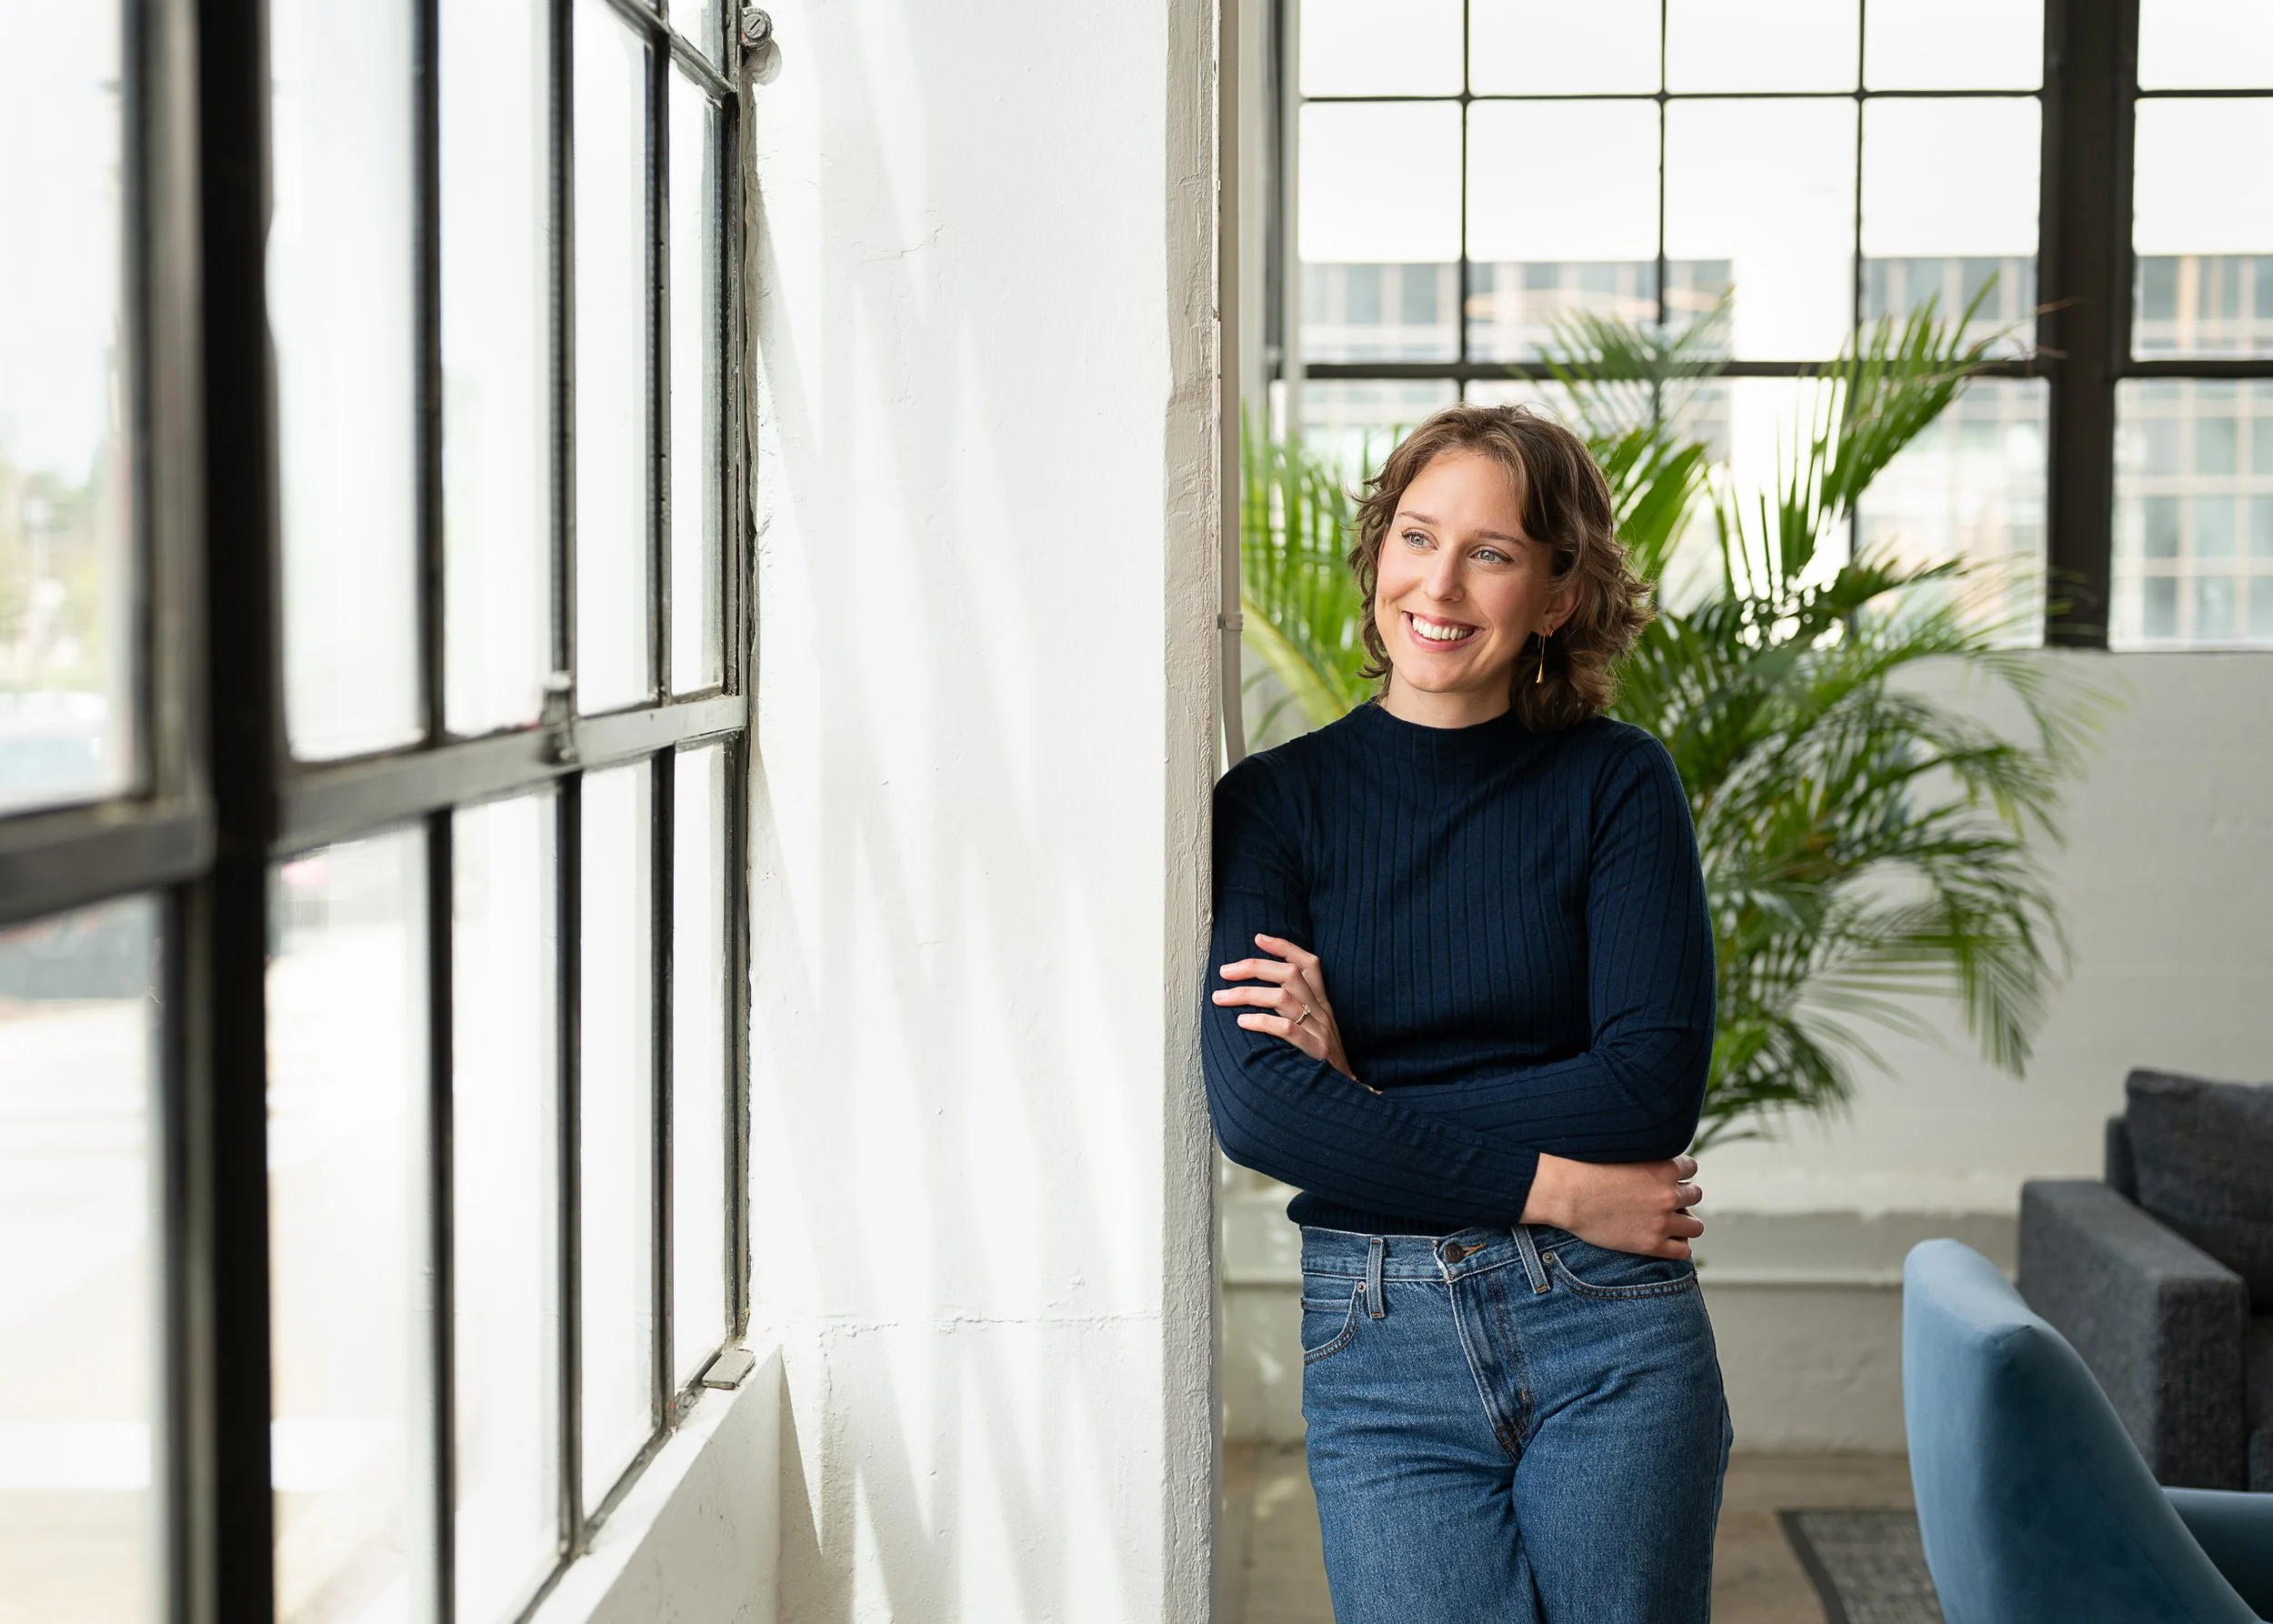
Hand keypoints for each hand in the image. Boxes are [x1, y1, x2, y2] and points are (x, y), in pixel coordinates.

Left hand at [1212, 933, 1356, 1079]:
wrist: (1348, 1098)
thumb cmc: (1323, 1066)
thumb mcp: (1316, 1031)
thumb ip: (1295, 1013)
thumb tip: (1259, 998)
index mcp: (1323, 1005)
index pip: (1310, 964)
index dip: (1285, 947)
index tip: (1258, 937)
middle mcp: (1323, 1013)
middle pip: (1290, 974)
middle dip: (1254, 966)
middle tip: (1224, 971)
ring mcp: (1320, 1032)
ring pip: (1283, 997)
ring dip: (1247, 994)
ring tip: (1221, 998)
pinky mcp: (1315, 1053)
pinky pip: (1287, 1029)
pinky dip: (1261, 1022)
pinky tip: (1241, 1023)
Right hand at [1521, 1152, 1703, 1258]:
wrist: (1564, 1194)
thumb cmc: (1583, 1166)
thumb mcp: (1619, 1147)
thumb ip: (1640, 1148)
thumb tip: (1644, 1141)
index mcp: (1664, 1167)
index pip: (1690, 1167)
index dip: (1677, 1172)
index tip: (1665, 1177)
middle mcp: (1668, 1194)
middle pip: (1694, 1194)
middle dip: (1681, 1195)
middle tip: (1662, 1198)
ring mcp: (1661, 1221)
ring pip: (1695, 1225)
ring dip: (1685, 1222)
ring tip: (1668, 1220)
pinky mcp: (1650, 1244)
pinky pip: (1682, 1251)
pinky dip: (1678, 1246)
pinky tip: (1666, 1240)